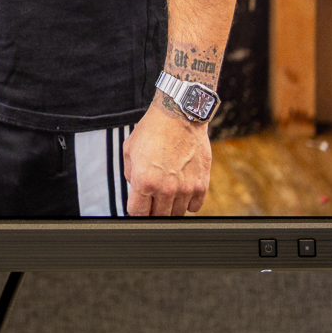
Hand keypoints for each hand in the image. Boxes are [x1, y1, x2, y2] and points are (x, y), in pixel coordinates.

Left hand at [121, 99, 211, 215]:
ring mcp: (185, 188)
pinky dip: (188, 203)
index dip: (136, 211)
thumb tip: (135, 188)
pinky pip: (195, 207)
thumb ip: (130, 174)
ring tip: (168, 193)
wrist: (179, 116)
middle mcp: (166, 189)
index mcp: (144, 181)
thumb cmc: (153, 129)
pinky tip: (182, 192)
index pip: (138, 213)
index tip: (138, 206)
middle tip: (152, 200)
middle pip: (158, 217)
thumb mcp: (130, 150)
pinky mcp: (201, 184)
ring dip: (170, 207)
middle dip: (152, 210)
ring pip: (177, 214)